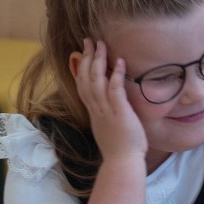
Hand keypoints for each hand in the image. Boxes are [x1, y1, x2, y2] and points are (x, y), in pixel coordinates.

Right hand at [72, 39, 146, 160]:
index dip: (81, 67)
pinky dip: (116, 75)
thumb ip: (105, 115)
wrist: (122, 163)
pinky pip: (115, 90)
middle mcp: (96, 109)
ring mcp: (106, 110)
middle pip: (86, 78)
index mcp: (93, 112)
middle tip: (89, 40)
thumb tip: (108, 107)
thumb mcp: (107, 128)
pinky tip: (120, 62)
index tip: (83, 53)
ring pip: (97, 80)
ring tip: (101, 44)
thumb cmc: (119, 148)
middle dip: (86, 57)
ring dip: (99, 61)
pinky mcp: (119, 113)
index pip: (82, 85)